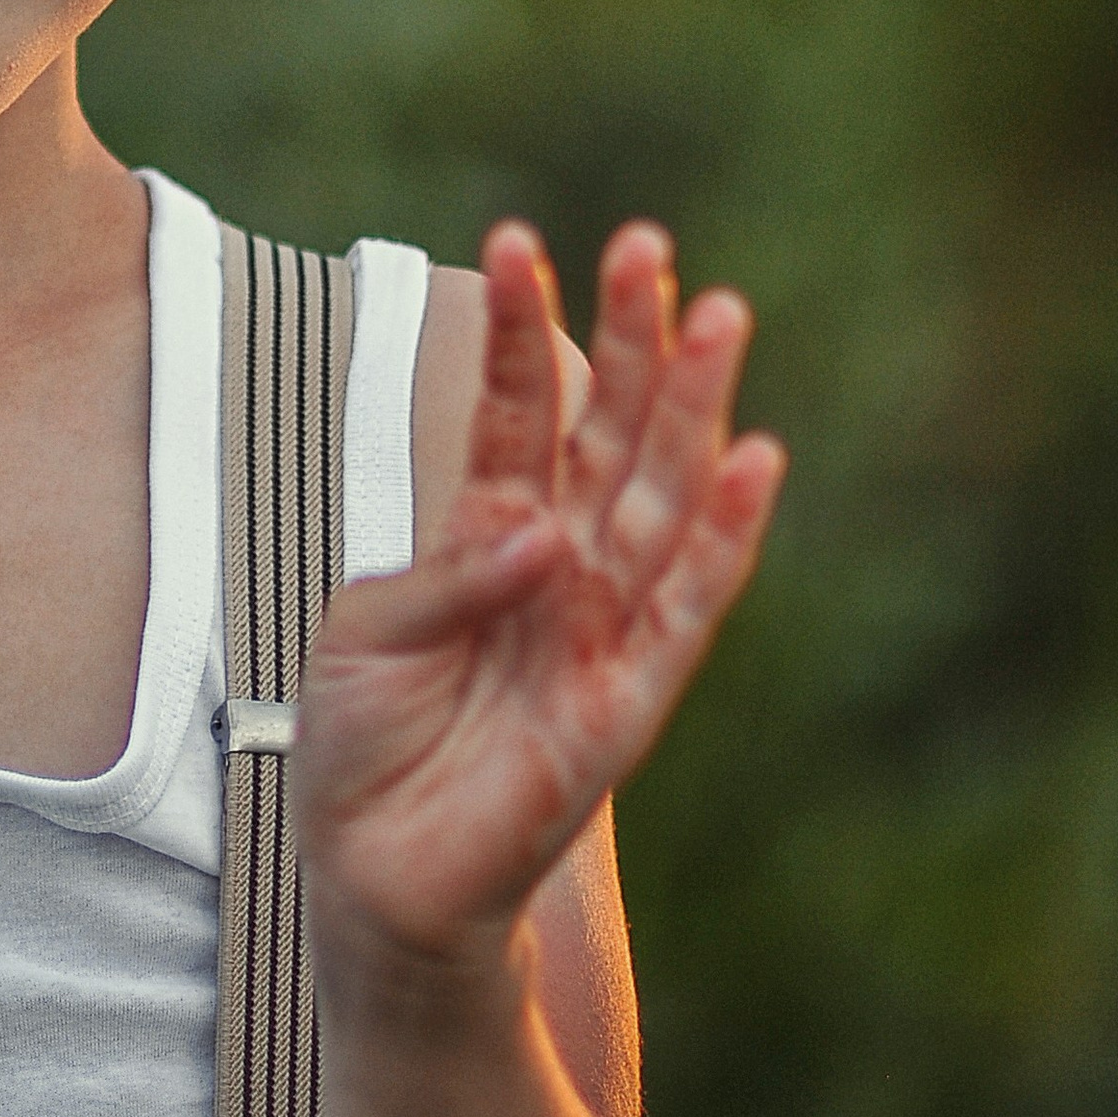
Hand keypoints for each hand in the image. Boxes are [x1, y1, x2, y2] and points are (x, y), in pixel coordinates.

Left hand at [293, 222, 783, 961]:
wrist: (376, 876)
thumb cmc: (365, 743)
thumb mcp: (367, 634)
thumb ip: (446, 578)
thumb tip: (542, 535)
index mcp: (486, 535)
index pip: (514, 414)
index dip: (519, 332)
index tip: (515, 239)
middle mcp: (557, 567)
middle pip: (607, 434)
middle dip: (630, 341)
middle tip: (649, 242)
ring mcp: (600, 627)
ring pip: (658, 497)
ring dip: (691, 407)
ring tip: (719, 311)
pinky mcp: (626, 701)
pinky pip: (686, 610)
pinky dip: (722, 538)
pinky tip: (752, 458)